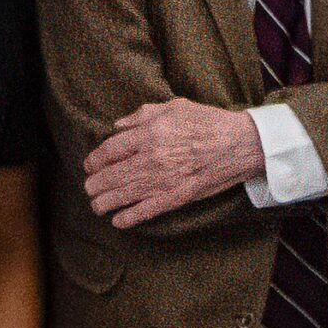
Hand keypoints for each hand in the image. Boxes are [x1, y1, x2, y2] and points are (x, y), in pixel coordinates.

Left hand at [84, 99, 262, 227]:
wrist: (239, 145)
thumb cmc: (207, 122)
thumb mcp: (173, 107)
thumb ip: (142, 115)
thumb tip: (117, 126)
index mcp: (149, 133)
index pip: (110, 149)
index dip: (94, 159)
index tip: (89, 165)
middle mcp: (151, 158)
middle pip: (111, 175)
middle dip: (94, 184)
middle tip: (89, 187)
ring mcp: (163, 180)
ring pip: (123, 195)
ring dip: (104, 202)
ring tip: (96, 205)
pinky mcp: (175, 197)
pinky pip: (145, 211)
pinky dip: (128, 217)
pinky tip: (117, 220)